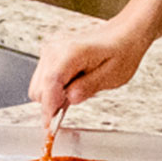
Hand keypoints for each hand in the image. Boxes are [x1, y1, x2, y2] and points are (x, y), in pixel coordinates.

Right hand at [29, 20, 148, 120]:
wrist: (123, 34)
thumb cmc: (121, 51)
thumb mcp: (112, 76)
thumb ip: (88, 87)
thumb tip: (70, 98)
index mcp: (71, 52)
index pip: (50, 83)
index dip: (49, 107)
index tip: (50, 126)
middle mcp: (55, 49)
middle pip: (38, 88)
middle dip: (53, 103)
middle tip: (75, 102)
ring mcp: (50, 51)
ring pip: (38, 86)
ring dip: (53, 96)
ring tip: (78, 90)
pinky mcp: (50, 55)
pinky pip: (43, 80)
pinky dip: (53, 89)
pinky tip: (72, 85)